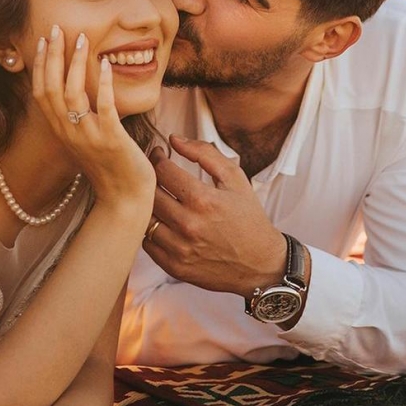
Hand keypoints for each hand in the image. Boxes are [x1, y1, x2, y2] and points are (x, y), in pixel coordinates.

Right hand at [32, 26, 154, 206]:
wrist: (124, 196)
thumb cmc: (107, 165)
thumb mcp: (83, 137)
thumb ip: (76, 115)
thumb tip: (74, 86)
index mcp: (60, 130)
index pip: (40, 92)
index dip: (40, 65)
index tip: (44, 41)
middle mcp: (68, 132)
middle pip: (51, 88)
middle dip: (53, 56)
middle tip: (57, 29)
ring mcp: (88, 136)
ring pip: (72, 94)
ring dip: (75, 63)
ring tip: (81, 39)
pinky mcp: (111, 139)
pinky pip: (103, 107)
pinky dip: (102, 83)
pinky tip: (105, 64)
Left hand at [142, 135, 286, 297]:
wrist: (260, 264)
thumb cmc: (248, 216)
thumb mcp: (235, 178)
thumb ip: (204, 153)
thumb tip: (174, 139)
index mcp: (203, 199)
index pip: (162, 170)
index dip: (157, 157)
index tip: (159, 154)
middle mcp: (188, 224)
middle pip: (149, 193)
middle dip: (149, 177)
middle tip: (155, 173)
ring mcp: (180, 249)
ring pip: (145, 218)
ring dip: (148, 204)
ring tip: (158, 197)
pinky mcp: (175, 266)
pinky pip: (147, 243)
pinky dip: (151, 229)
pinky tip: (163, 221)